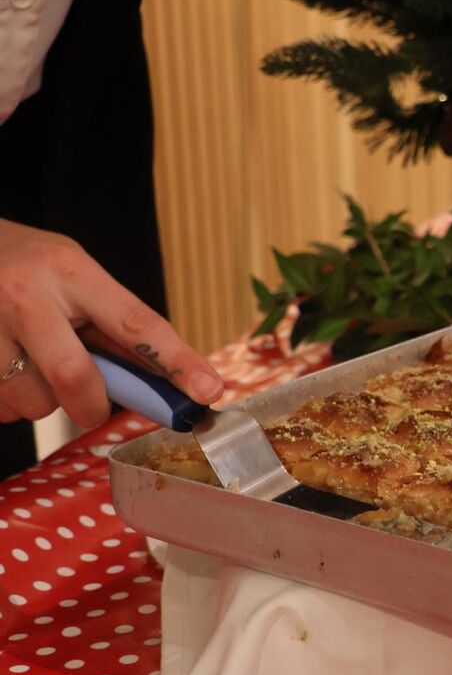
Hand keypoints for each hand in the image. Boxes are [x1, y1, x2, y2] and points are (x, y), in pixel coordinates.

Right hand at [0, 219, 223, 428]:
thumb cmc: (26, 265)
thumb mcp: (73, 275)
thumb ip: (111, 322)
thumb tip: (163, 377)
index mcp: (72, 272)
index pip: (137, 323)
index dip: (178, 362)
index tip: (208, 390)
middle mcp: (28, 294)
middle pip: (76, 377)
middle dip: (91, 407)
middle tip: (93, 410)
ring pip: (32, 400)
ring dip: (41, 403)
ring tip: (32, 369)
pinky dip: (10, 402)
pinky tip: (6, 370)